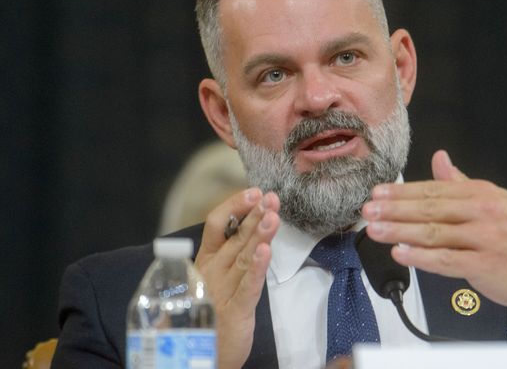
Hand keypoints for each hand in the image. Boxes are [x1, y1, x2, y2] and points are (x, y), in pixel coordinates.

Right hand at [195, 188, 279, 367]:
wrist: (195, 355)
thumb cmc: (209, 311)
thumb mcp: (217, 277)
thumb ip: (230, 253)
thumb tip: (249, 222)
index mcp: (205, 260)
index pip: (216, 224)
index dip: (235, 206)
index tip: (255, 192)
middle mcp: (211, 271)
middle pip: (233, 236)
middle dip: (254, 214)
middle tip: (272, 197)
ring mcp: (221, 290)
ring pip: (243, 256)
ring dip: (259, 234)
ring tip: (273, 215)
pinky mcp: (235, 311)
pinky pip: (247, 286)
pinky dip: (257, 267)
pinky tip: (265, 251)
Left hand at [362, 150, 506, 317]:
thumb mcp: (494, 200)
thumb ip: (462, 183)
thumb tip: (439, 159)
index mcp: (480, 193)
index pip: (433, 189)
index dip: (402, 192)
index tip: (378, 194)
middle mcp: (482, 212)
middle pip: (429, 208)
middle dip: (394, 210)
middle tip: (368, 211)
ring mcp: (485, 238)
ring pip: (434, 233)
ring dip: (400, 231)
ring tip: (375, 230)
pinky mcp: (485, 264)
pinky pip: (447, 260)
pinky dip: (422, 257)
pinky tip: (401, 253)